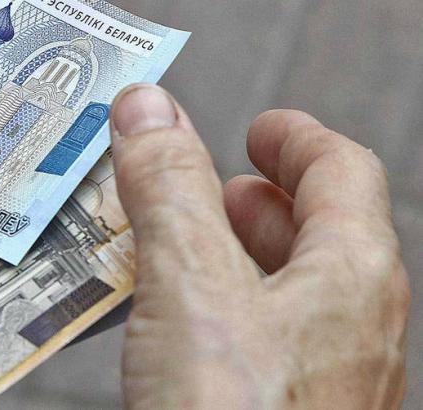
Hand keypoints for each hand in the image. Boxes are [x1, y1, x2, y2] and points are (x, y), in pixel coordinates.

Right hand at [110, 85, 408, 407]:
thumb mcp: (190, 287)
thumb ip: (169, 192)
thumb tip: (150, 111)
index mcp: (351, 277)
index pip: (340, 174)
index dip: (295, 141)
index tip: (256, 130)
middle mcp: (353, 330)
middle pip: (315, 236)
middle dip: (253, 204)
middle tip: (199, 186)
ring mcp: (327, 383)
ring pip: (283, 295)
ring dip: (225, 260)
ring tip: (166, 251)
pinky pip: (260, 347)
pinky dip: (215, 316)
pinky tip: (170, 332)